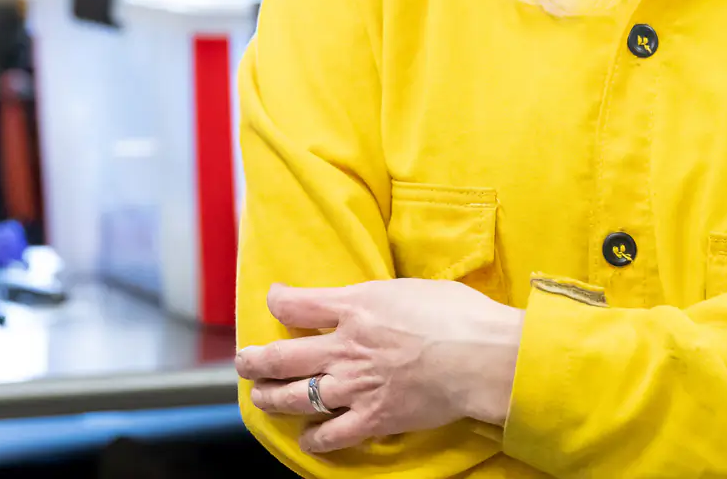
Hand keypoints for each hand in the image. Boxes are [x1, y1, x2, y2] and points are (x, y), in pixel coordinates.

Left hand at [237, 279, 524, 454]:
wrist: (482, 357)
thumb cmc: (457, 314)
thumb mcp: (410, 287)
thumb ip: (380, 296)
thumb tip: (373, 298)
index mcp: (355, 307)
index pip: (297, 303)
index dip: (278, 300)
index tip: (274, 298)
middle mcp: (345, 347)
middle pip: (282, 355)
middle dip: (255, 359)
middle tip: (244, 361)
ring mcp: (356, 386)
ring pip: (295, 397)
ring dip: (271, 398)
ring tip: (261, 397)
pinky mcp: (374, 418)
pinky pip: (331, 435)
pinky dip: (313, 439)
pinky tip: (306, 438)